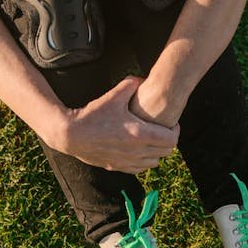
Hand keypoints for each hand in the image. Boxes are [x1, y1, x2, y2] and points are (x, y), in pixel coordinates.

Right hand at [46, 77, 179, 173]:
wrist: (71, 135)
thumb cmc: (92, 114)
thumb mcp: (113, 95)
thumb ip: (131, 84)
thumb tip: (143, 79)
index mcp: (139, 134)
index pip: (172, 139)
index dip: (176, 130)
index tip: (172, 122)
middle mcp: (136, 151)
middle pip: (166, 152)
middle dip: (169, 140)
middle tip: (164, 130)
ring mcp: (127, 162)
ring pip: (155, 162)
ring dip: (157, 152)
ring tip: (152, 140)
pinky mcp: (118, 167)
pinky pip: (141, 169)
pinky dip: (144, 160)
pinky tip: (139, 150)